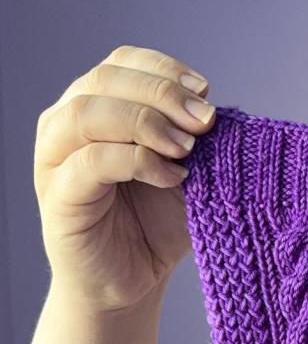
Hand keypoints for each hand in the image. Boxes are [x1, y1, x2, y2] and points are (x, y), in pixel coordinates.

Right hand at [33, 44, 216, 313]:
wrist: (134, 280)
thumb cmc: (158, 224)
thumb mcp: (187, 173)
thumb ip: (194, 140)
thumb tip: (215, 112)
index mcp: (99, 106)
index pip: (123, 62)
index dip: (165, 70)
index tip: (207, 92)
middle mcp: (68, 124)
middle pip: (105, 80)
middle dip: (163, 94)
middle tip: (205, 122)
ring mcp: (56, 158)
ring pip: (89, 113)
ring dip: (146, 123)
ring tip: (188, 150)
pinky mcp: (60, 195)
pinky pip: (91, 162)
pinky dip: (137, 161)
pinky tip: (173, 177)